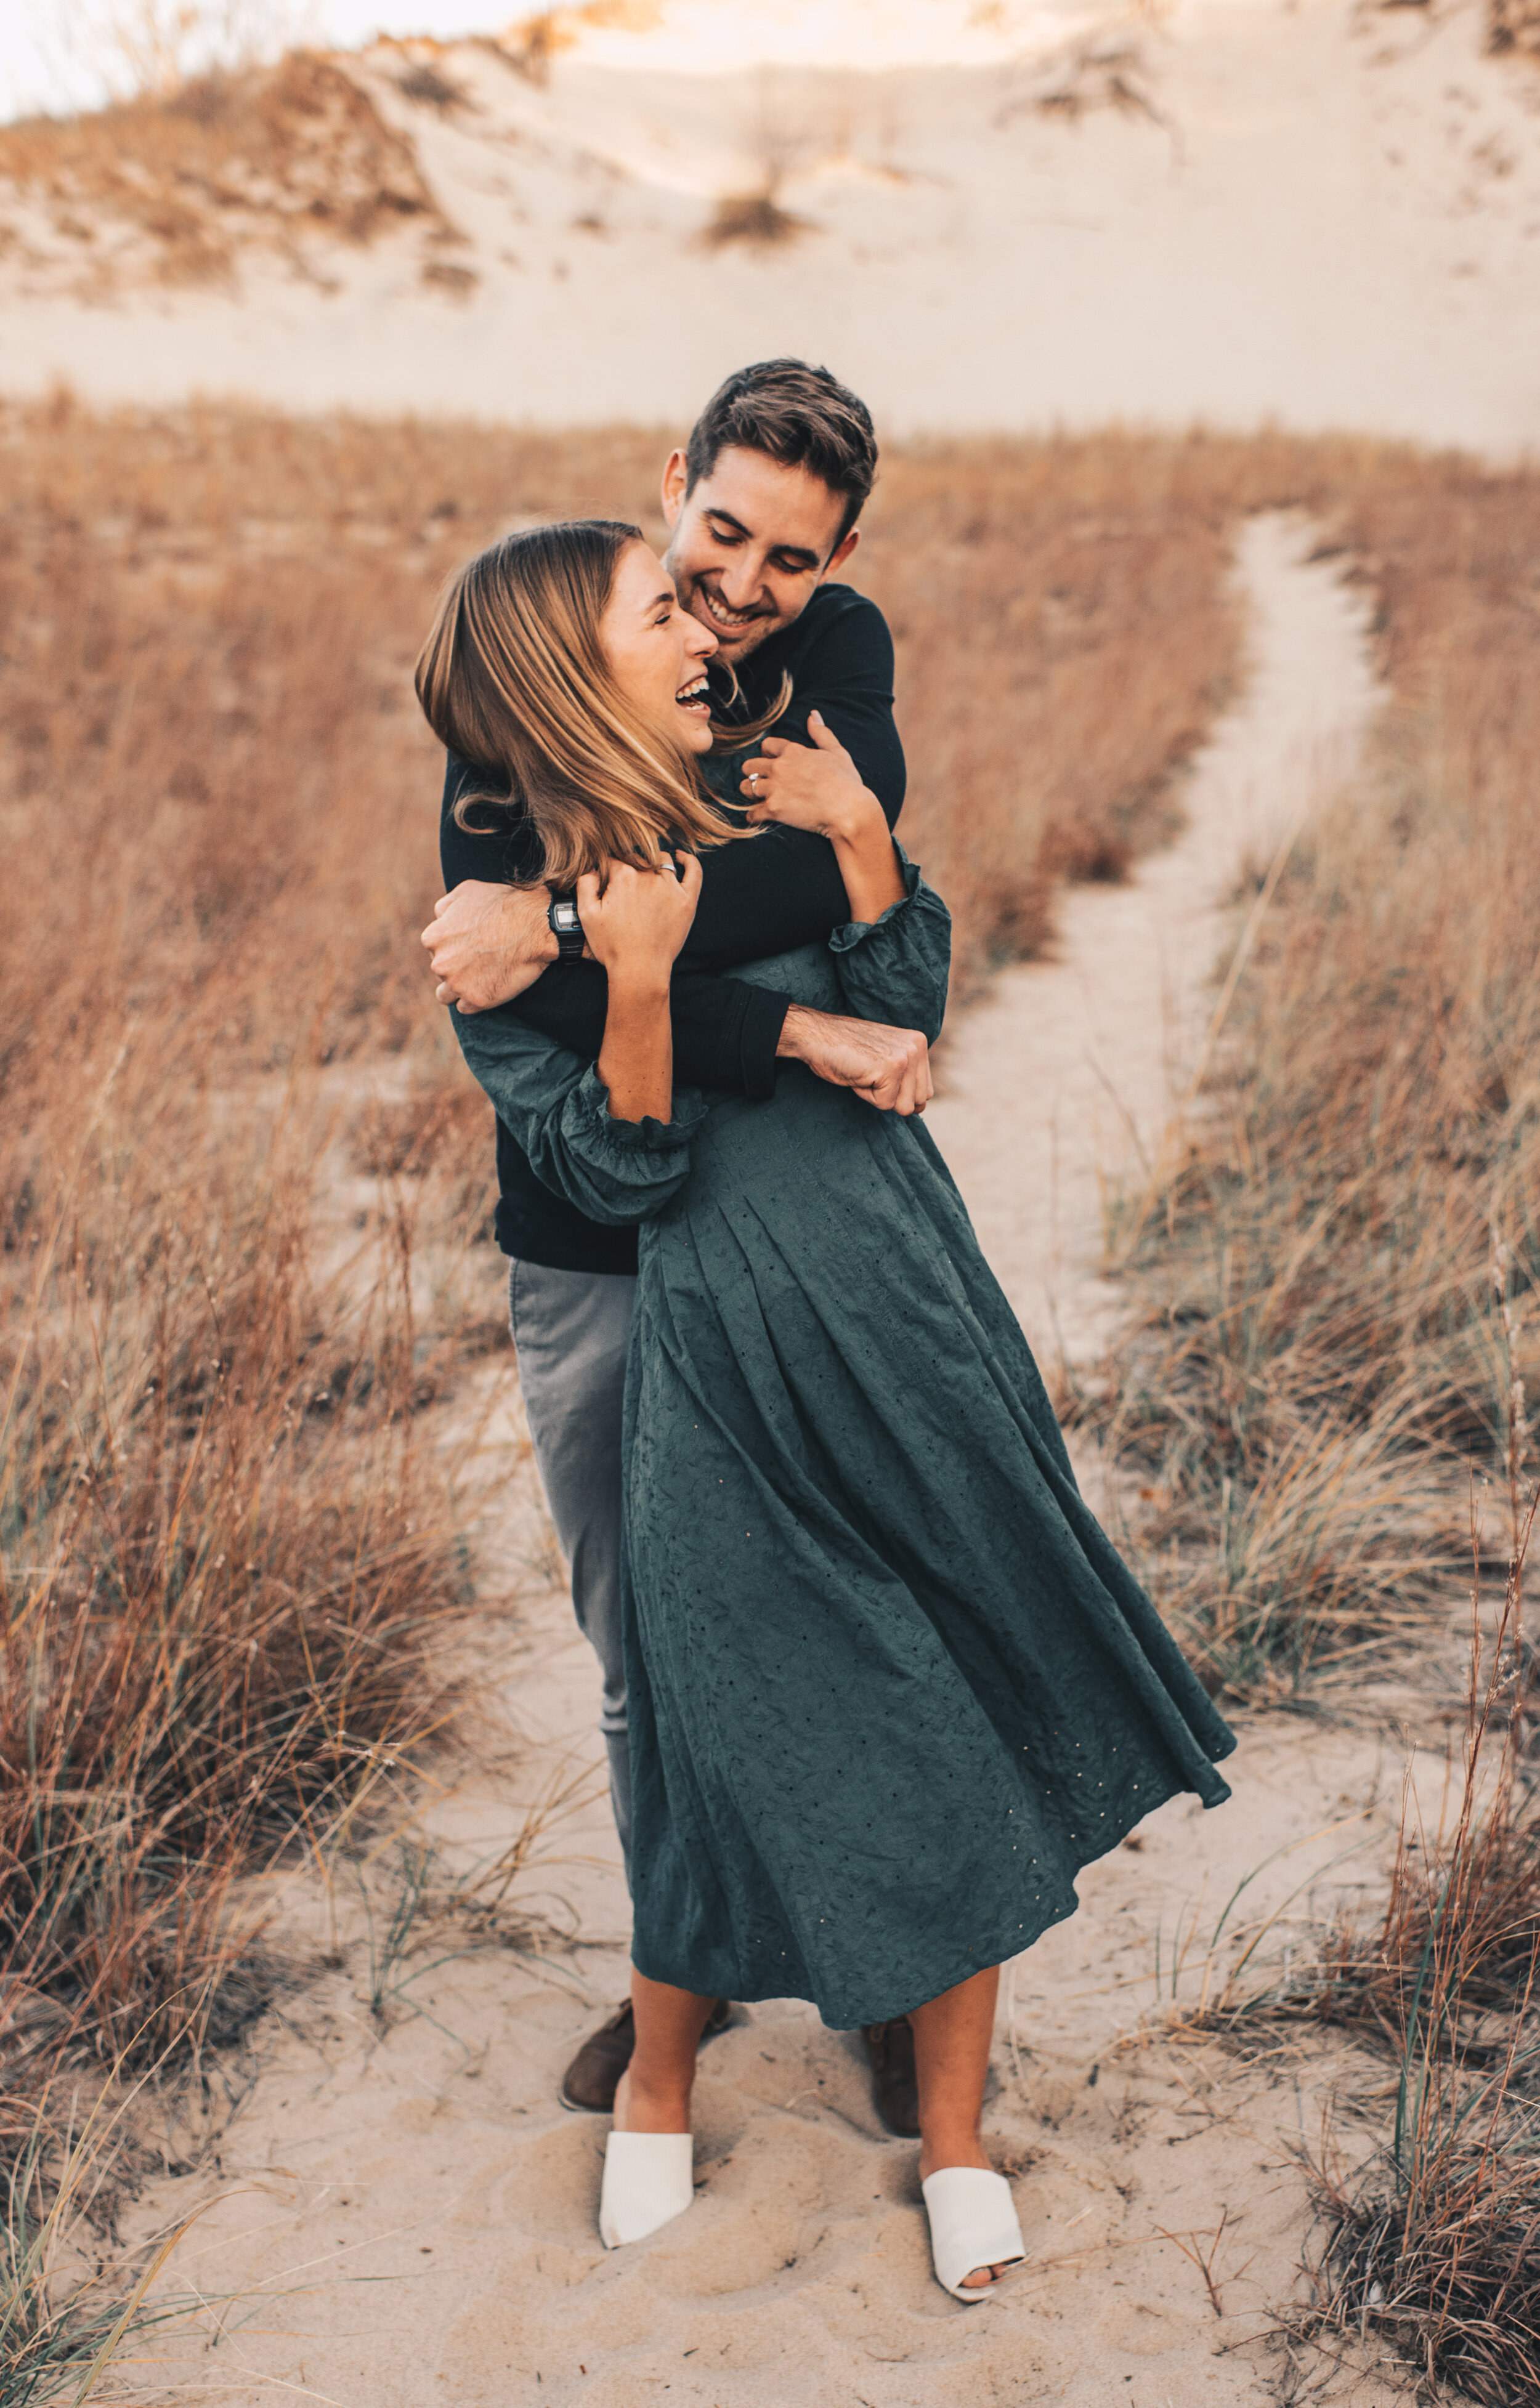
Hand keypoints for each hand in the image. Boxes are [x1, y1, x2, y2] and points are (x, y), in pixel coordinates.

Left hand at [421, 881, 555, 1012]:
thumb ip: (444, 907)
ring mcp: (458, 984)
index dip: (451, 947)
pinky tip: (489, 986)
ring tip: (479, 979)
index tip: (468, 946)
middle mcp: (440, 963)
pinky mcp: (477, 1000)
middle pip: (441, 972)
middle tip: (479, 960)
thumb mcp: (465, 892)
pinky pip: (465, 1007)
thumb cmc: (502, 905)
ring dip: (459, 989)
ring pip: (446, 995)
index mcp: (433, 938)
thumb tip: (439, 919)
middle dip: (455, 968)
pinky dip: (475, 1000)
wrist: (535, 926)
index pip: (433, 949)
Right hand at [579, 854, 701, 989]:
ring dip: (652, 863)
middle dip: (628, 868)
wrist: (639, 970)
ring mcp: (670, 887)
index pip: (613, 861)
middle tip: (624, 890)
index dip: (607, 872)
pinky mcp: (687, 899)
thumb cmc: (612, 946)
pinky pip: (693, 871)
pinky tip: (681, 857)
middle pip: (636, 859)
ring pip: (661, 860)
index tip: (606, 885)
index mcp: (623, 876)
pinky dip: (688, 861)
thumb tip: (592, 868)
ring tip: (646, 875)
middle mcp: (648, 876)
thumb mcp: (586, 915)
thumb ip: (585, 884)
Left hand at [739, 711, 882, 843]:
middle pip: (749, 765)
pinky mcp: (774, 809)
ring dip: (750, 793)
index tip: (772, 762)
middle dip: (753, 773)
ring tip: (758, 799)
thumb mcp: (837, 752)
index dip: (767, 754)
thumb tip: (813, 715)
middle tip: (762, 782)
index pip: (767, 745)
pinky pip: (752, 813)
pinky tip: (758, 818)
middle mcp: (780, 767)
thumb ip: (821, 733)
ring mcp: (775, 788)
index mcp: (793, 751)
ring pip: (745, 787)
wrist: (848, 810)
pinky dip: (753, 817)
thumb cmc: (846, 782)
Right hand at [778, 1004, 932, 1115]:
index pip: (925, 1091)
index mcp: (919, 1043)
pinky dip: (866, 1095)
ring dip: (878, 1096)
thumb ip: (907, 1079)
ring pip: (904, 1106)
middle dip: (890, 1096)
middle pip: (918, 1102)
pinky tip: (858, 1074)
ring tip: (864, 1072)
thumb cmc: (845, 1050)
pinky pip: (885, 1104)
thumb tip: (921, 1108)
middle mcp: (918, 1047)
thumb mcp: (885, 1061)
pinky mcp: (892, 1067)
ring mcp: (906, 1056)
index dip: (897, 1092)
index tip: (877, 1071)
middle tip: (868, 1072)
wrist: (816, 1035)